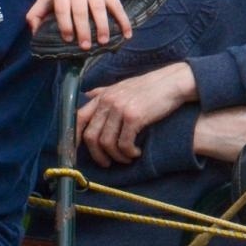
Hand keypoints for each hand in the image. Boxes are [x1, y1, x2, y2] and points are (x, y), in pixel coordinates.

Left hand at [26, 0, 130, 44]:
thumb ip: (38, 11)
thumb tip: (33, 30)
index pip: (62, 8)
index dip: (64, 23)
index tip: (67, 39)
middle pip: (80, 11)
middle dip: (83, 30)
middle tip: (84, 47)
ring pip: (99, 9)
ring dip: (102, 26)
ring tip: (103, 42)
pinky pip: (117, 7)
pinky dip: (123, 21)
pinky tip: (127, 35)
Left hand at [76, 63, 197, 164]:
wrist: (171, 82)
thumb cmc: (147, 87)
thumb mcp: (121, 86)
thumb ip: (103, 92)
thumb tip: (87, 94)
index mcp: (102, 97)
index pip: (78, 119)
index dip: (73, 138)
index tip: (76, 153)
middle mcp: (107, 102)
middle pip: (91, 136)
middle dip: (97, 155)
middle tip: (108, 163)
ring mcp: (119, 109)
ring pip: (107, 143)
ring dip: (116, 156)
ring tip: (126, 158)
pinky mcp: (134, 117)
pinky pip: (124, 144)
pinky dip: (129, 153)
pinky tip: (136, 153)